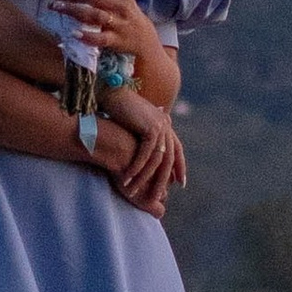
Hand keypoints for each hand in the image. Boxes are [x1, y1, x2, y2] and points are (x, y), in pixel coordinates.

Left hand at [51, 0, 153, 64]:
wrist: (143, 38)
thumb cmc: (125, 14)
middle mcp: (121, 5)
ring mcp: (119, 23)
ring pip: (93, 14)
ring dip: (72, 10)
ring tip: (56, 7)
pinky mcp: (116, 40)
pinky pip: (100, 38)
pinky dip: (86, 35)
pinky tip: (73, 33)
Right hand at [94, 82, 183, 210]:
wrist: (110, 93)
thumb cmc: (119, 109)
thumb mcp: (136, 124)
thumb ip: (145, 135)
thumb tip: (149, 145)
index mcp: (165, 125)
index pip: (177, 150)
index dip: (180, 167)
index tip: (180, 183)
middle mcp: (166, 126)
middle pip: (168, 159)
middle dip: (163, 179)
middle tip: (158, 198)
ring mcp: (160, 126)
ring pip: (156, 160)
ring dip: (144, 178)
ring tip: (134, 192)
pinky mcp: (150, 128)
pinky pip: (144, 155)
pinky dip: (136, 168)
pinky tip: (127, 179)